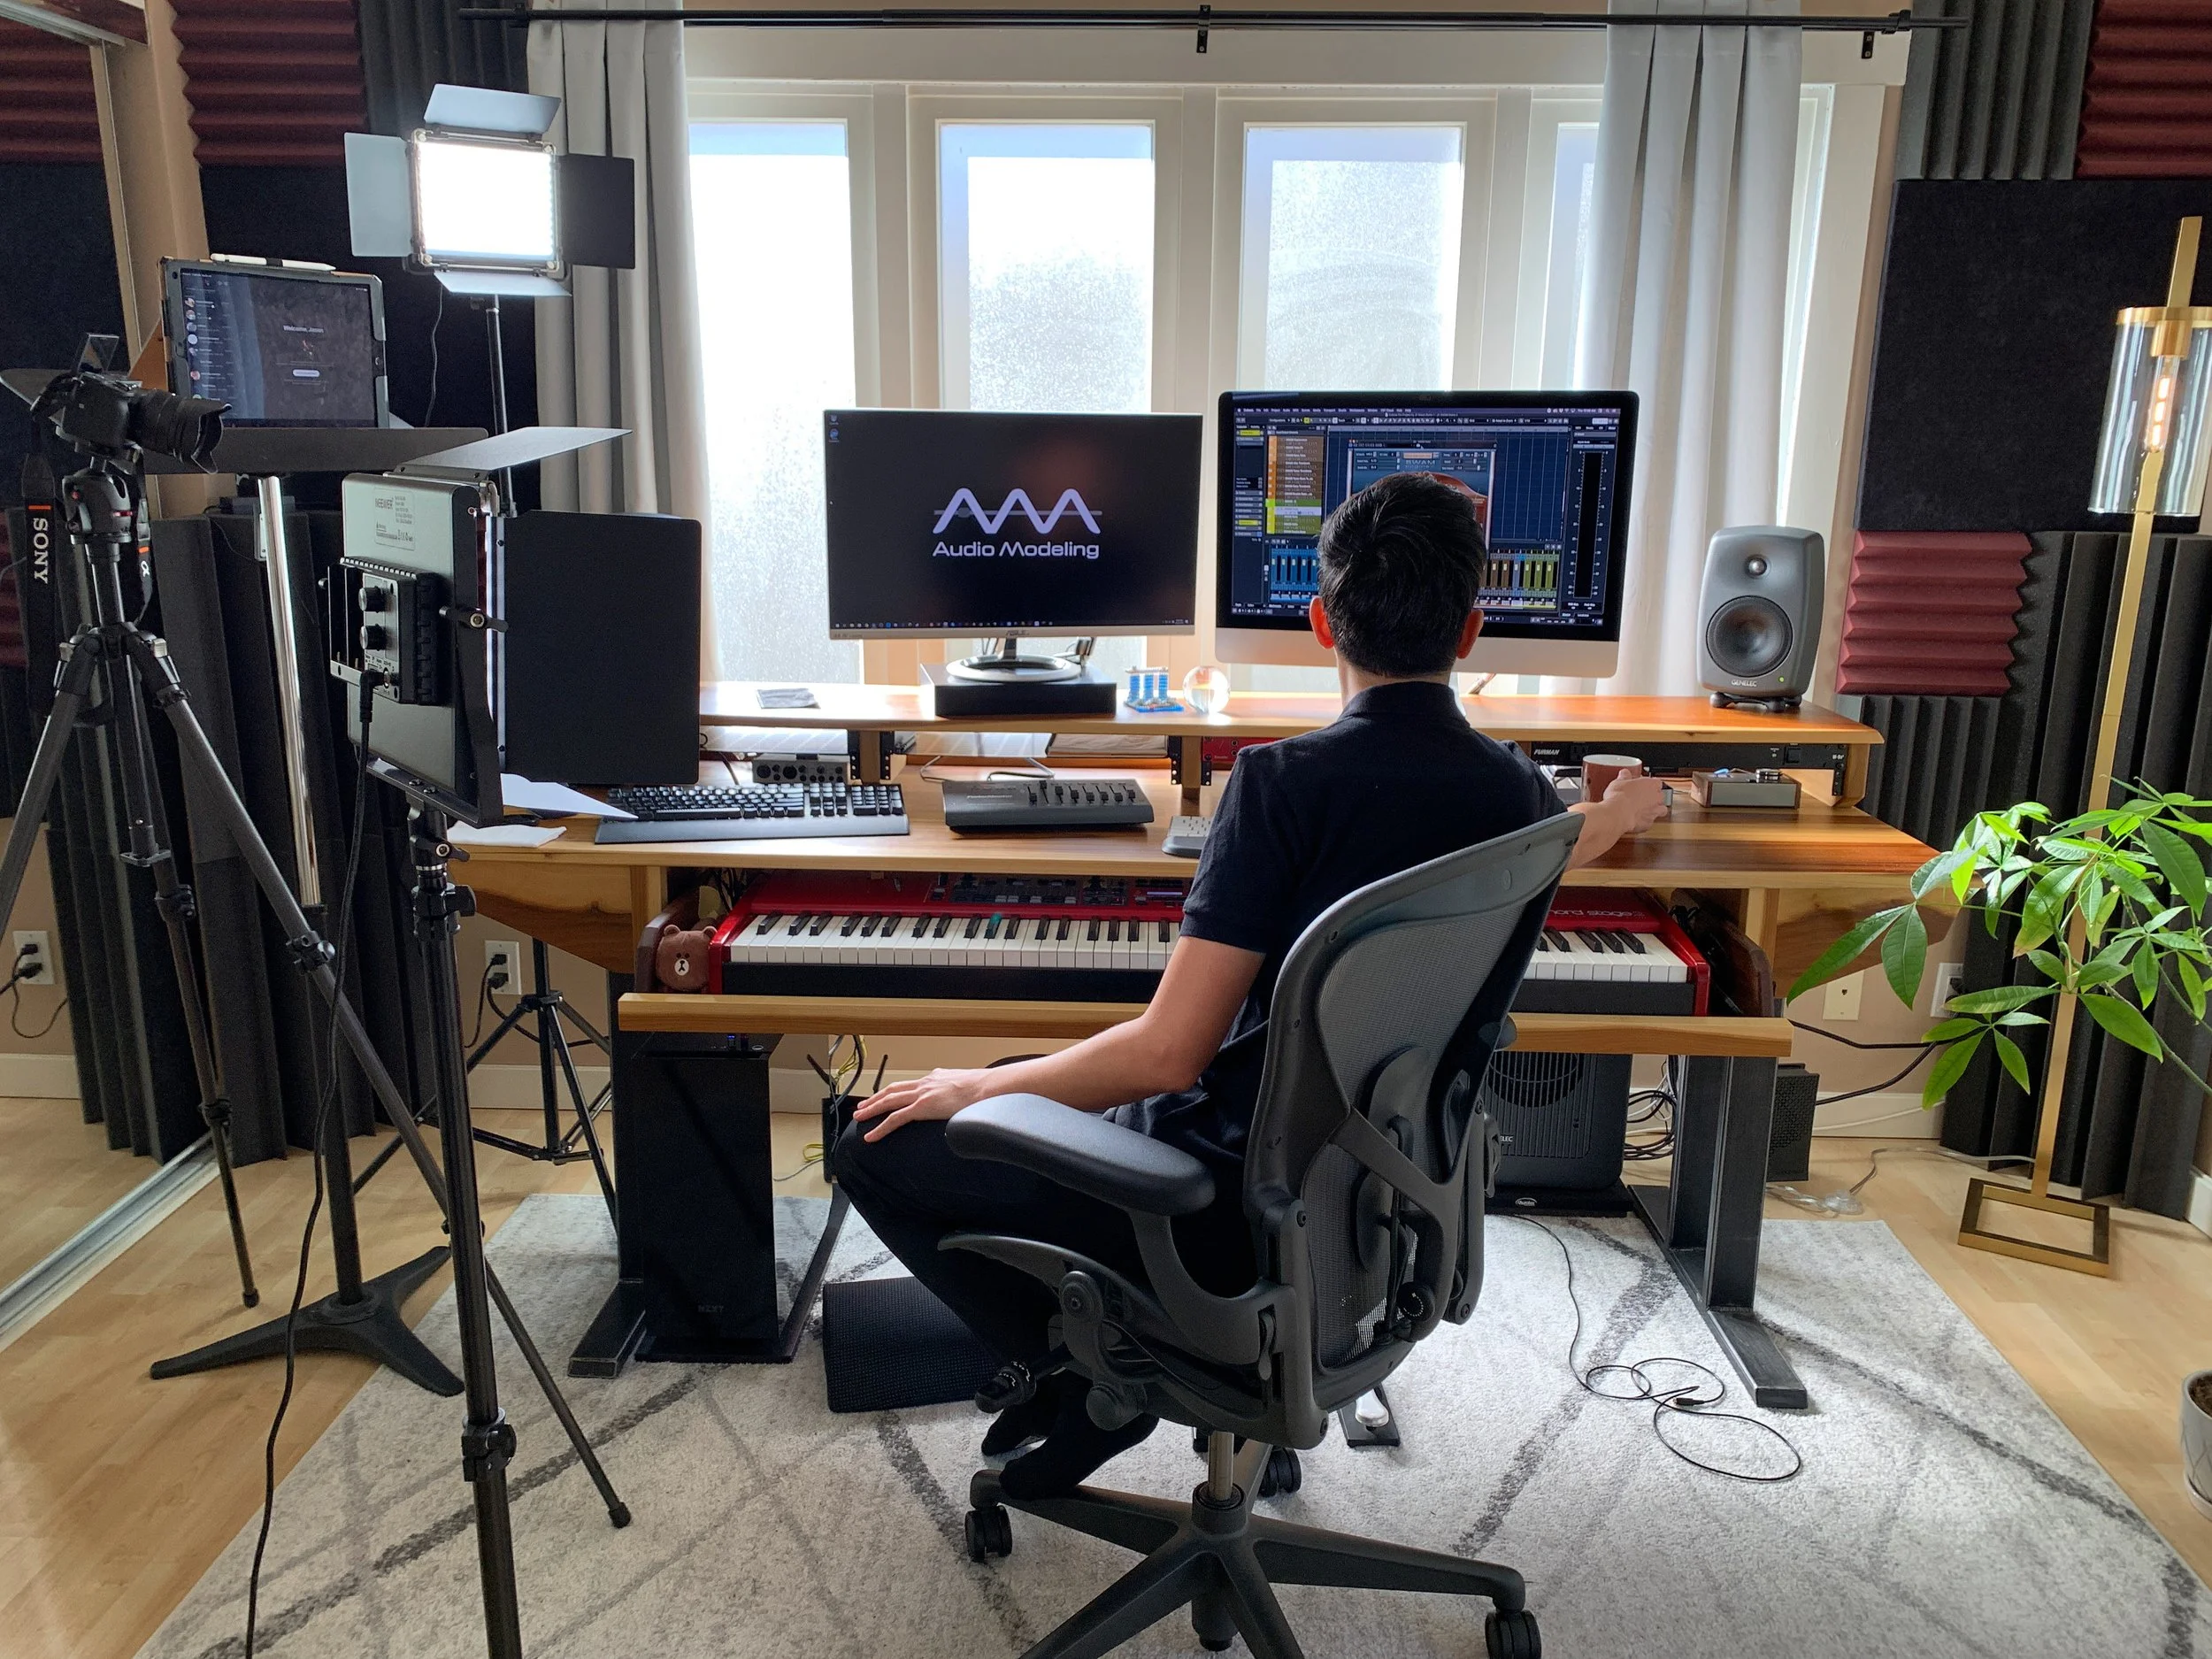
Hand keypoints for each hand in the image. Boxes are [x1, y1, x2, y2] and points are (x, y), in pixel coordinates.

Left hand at [851, 1066, 998, 1140]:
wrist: (988, 1087)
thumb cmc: (985, 1089)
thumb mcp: (968, 1085)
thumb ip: (959, 1092)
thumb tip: (965, 1099)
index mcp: (935, 1077)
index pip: (910, 1084)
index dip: (895, 1091)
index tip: (886, 1096)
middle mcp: (925, 1083)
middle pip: (893, 1090)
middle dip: (876, 1098)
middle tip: (863, 1105)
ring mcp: (922, 1094)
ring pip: (888, 1102)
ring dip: (872, 1109)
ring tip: (860, 1117)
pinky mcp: (922, 1107)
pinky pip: (895, 1119)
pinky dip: (881, 1128)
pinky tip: (871, 1136)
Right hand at [1603, 773, 1669, 832]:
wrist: (1618, 813)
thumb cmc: (1620, 796)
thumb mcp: (1619, 781)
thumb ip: (1624, 777)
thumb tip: (1624, 774)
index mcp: (1652, 784)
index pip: (1657, 782)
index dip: (1649, 784)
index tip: (1642, 785)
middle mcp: (1656, 798)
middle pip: (1661, 796)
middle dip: (1653, 797)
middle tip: (1642, 797)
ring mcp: (1654, 812)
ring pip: (1661, 811)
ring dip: (1654, 810)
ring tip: (1643, 810)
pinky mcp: (1648, 824)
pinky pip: (1649, 822)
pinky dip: (1643, 822)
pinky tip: (1635, 820)